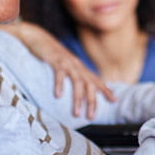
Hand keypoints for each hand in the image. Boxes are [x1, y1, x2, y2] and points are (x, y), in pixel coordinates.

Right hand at [0, 21, 115, 117]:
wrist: (39, 38)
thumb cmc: (52, 56)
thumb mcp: (66, 66)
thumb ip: (74, 76)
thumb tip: (79, 91)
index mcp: (80, 68)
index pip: (96, 80)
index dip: (106, 90)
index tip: (114, 101)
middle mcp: (77, 65)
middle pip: (89, 84)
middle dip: (92, 101)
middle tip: (91, 117)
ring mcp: (67, 62)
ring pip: (77, 81)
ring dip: (78, 98)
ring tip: (77, 113)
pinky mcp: (55, 60)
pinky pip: (59, 73)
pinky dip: (60, 84)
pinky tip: (58, 96)